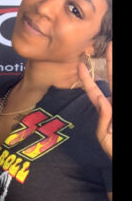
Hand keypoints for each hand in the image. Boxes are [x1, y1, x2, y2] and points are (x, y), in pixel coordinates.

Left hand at [78, 42, 111, 157]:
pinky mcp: (117, 112)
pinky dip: (107, 106)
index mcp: (109, 107)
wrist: (121, 155)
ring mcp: (117, 105)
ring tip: (113, 50)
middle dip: (111, 62)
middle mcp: (115, 103)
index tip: (80, 65)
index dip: (88, 78)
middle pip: (113, 79)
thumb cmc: (115, 147)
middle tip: (110, 45)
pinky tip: (106, 100)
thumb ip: (104, 118)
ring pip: (115, 85)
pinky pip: (110, 108)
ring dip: (113, 69)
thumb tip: (104, 101)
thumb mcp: (105, 134)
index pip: (96, 90)